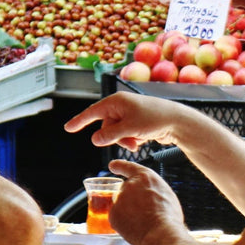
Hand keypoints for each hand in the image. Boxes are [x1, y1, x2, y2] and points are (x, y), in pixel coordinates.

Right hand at [63, 93, 187, 152]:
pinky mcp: (136, 122)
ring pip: (116, 133)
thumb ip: (110, 135)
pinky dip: (130, 140)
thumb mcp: (130, 129)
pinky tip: (141, 141)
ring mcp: (129, 114)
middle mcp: (121, 106)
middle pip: (106, 126)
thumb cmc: (154, 119)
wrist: (177, 121)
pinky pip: (125, 134)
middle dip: (114, 137)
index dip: (79, 121)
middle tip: (129, 141)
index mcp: (117, 101)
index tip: (68, 128)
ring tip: (137, 142)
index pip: (93, 112)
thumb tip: (94, 140)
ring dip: (124, 140)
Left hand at [107, 157, 185, 244]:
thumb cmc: (168, 217)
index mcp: (145, 177)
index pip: (128, 167)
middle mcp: (129, 185)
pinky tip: (136, 229)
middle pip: (126, 191)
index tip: (113, 165)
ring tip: (143, 223)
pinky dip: (124, 224)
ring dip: (129, 212)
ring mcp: (119, 199)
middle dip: (131, 201)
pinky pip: (118, 218)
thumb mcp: (166, 194)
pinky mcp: (113, 214)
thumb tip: (148, 196)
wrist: (161, 234)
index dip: (119, 165)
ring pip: (122, 206)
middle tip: (144, 214)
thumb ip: (152, 190)